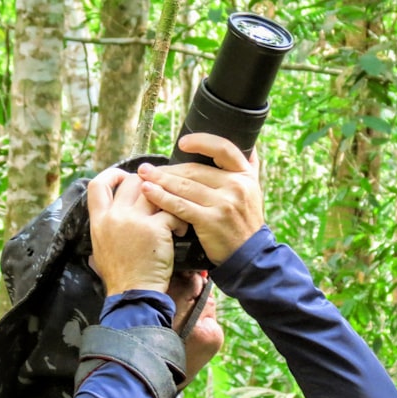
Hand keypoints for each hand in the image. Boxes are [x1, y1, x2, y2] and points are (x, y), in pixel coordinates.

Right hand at [87, 168, 187, 295]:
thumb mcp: (100, 247)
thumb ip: (105, 225)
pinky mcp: (156, 229)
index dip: (113, 175)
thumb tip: (112, 209)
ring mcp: (134, 221)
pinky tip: (179, 231)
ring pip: (154, 191)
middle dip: (149, 186)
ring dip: (167, 200)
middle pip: (131, 182)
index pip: (97, 184)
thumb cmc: (120, 275)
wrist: (133, 294)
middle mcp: (114, 217)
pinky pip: (172, 211)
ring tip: (172, 216)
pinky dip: (179, 220)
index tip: (125, 178)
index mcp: (98, 221)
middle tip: (159, 199)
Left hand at [137, 133, 263, 265]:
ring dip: (160, 180)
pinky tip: (148, 192)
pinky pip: (181, 205)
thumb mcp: (254, 190)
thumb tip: (249, 144)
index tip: (182, 143)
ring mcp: (224, 203)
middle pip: (195, 170)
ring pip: (185, 186)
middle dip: (168, 169)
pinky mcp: (211, 220)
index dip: (201, 142)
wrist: (249, 255)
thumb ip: (249, 167)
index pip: (224, 148)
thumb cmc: (245, 222)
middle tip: (147, 168)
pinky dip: (162, 197)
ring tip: (143, 175)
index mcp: (245, 174)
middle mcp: (236, 185)